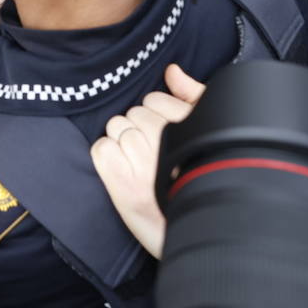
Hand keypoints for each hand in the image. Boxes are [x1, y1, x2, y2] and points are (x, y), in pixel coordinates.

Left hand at [91, 64, 204, 258]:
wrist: (195, 236)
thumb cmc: (197, 181)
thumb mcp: (207, 134)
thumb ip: (191, 97)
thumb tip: (171, 71)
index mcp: (190, 128)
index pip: (154, 100)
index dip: (156, 117)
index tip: (164, 139)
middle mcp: (167, 144)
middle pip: (132, 114)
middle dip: (138, 130)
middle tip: (153, 157)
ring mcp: (142, 166)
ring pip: (114, 129)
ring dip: (122, 144)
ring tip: (140, 167)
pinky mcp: (122, 186)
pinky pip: (101, 149)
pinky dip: (106, 159)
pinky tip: (123, 173)